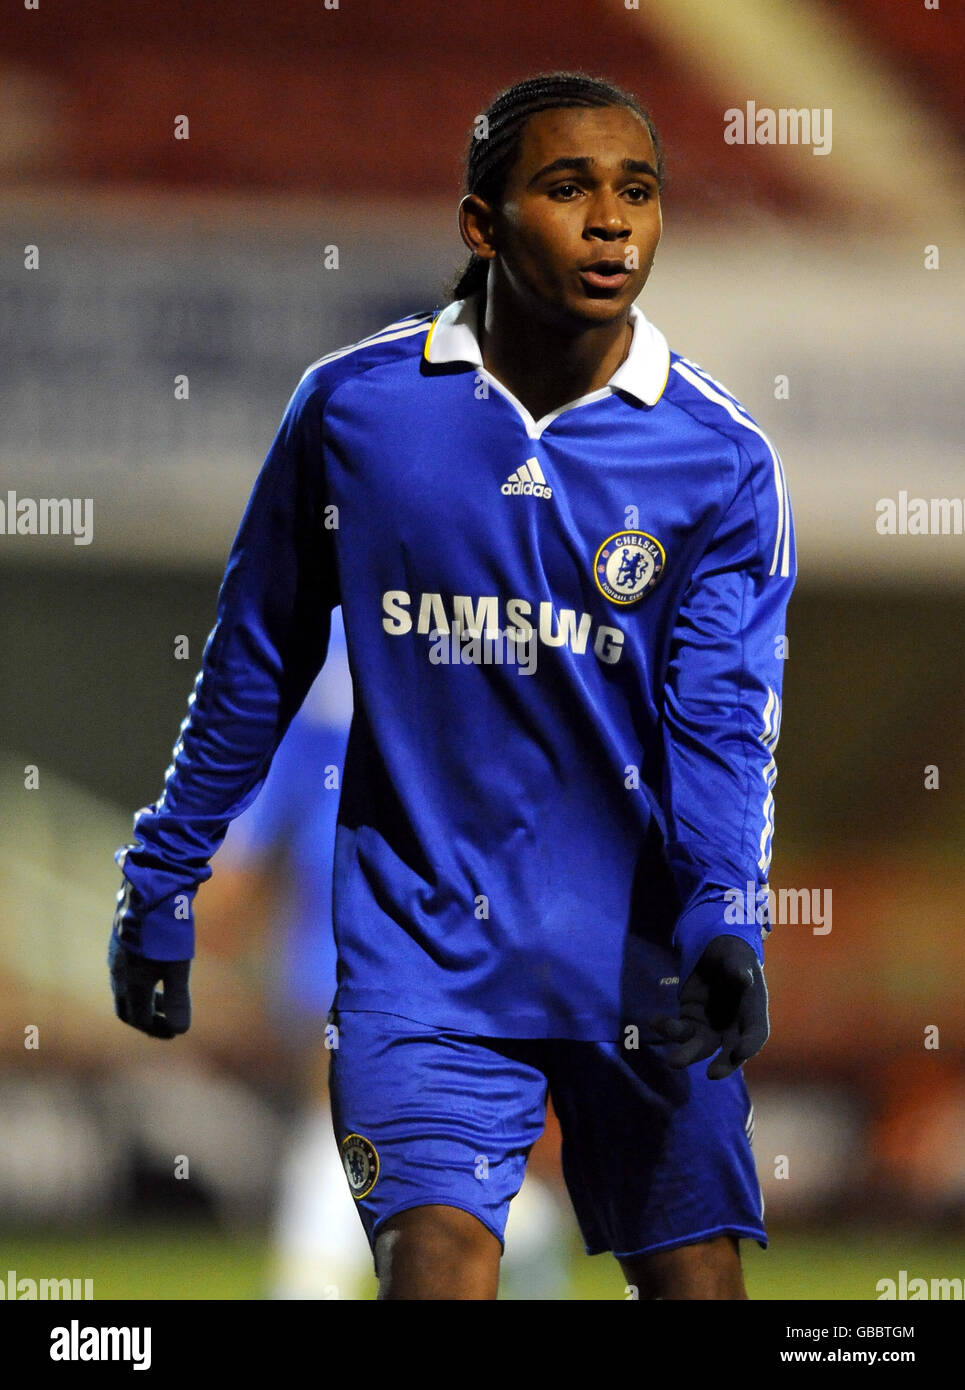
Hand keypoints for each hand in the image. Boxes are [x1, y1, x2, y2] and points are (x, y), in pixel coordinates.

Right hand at [108, 934, 191, 1038]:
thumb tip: (181, 1030)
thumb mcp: (177, 967)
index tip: (175, 1031)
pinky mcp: (119, 942)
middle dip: (147, 1018)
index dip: (157, 1029)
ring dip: (144, 999)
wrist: (149, 892)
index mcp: (130, 985)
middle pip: (126, 1008)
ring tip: (165, 996)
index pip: (138, 1019)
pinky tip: (156, 970)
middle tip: (166, 1022)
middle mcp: (117, 974)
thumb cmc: (165, 933)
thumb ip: (177, 999)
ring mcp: (115, 957)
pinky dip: (139, 981)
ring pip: (124, 988)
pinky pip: (124, 972)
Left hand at [650, 935, 767, 1078]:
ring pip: (701, 1046)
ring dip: (687, 1053)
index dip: (750, 1044)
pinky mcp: (689, 1021)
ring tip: (673, 1061)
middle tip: (712, 1074)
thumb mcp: (737, 957)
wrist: (713, 954)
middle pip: (730, 1052)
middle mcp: (733, 1027)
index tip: (739, 1051)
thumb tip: (744, 979)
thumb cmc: (732, 956)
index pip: (756, 1034)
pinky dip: (667, 1028)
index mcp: (752, 1013)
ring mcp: (710, 1027)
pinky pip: (679, 1029)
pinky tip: (655, 1021)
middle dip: (723, 1064)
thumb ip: (739, 968)